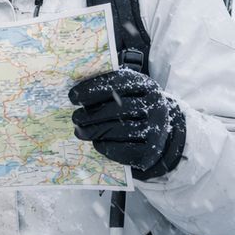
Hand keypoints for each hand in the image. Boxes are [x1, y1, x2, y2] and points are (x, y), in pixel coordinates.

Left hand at [70, 70, 186, 179]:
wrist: (162, 133)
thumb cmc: (134, 107)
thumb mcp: (127, 92)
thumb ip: (107, 88)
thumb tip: (76, 93)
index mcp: (147, 86)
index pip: (117, 83)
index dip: (92, 89)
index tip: (72, 97)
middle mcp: (156, 106)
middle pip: (118, 109)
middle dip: (91, 114)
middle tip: (75, 117)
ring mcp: (157, 129)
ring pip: (120, 130)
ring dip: (94, 131)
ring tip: (79, 131)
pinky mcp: (152, 151)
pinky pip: (125, 150)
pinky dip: (106, 146)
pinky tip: (96, 143)